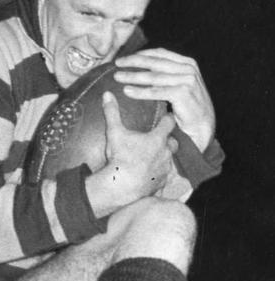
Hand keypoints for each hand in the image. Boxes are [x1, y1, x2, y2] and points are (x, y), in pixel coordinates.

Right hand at [86, 91, 177, 216]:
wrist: (120, 185)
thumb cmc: (119, 157)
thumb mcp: (114, 133)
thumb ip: (112, 113)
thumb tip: (107, 94)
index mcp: (157, 138)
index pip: (169, 123)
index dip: (167, 119)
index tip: (165, 118)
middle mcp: (165, 153)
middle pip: (174, 142)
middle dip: (168, 141)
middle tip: (159, 141)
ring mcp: (164, 169)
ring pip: (169, 161)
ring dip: (163, 159)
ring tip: (153, 159)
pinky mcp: (160, 184)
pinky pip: (162, 179)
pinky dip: (158, 178)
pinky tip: (150, 178)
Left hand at [114, 48, 214, 151]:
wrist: (202, 126)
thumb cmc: (187, 108)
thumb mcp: (179, 85)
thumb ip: (166, 75)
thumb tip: (142, 69)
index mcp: (187, 63)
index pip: (160, 53)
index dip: (141, 54)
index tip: (125, 58)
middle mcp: (188, 68)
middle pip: (155, 62)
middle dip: (134, 62)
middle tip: (117, 64)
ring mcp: (186, 80)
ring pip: (153, 76)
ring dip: (133, 76)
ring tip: (118, 77)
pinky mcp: (182, 93)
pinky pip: (156, 92)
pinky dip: (140, 92)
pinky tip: (127, 91)